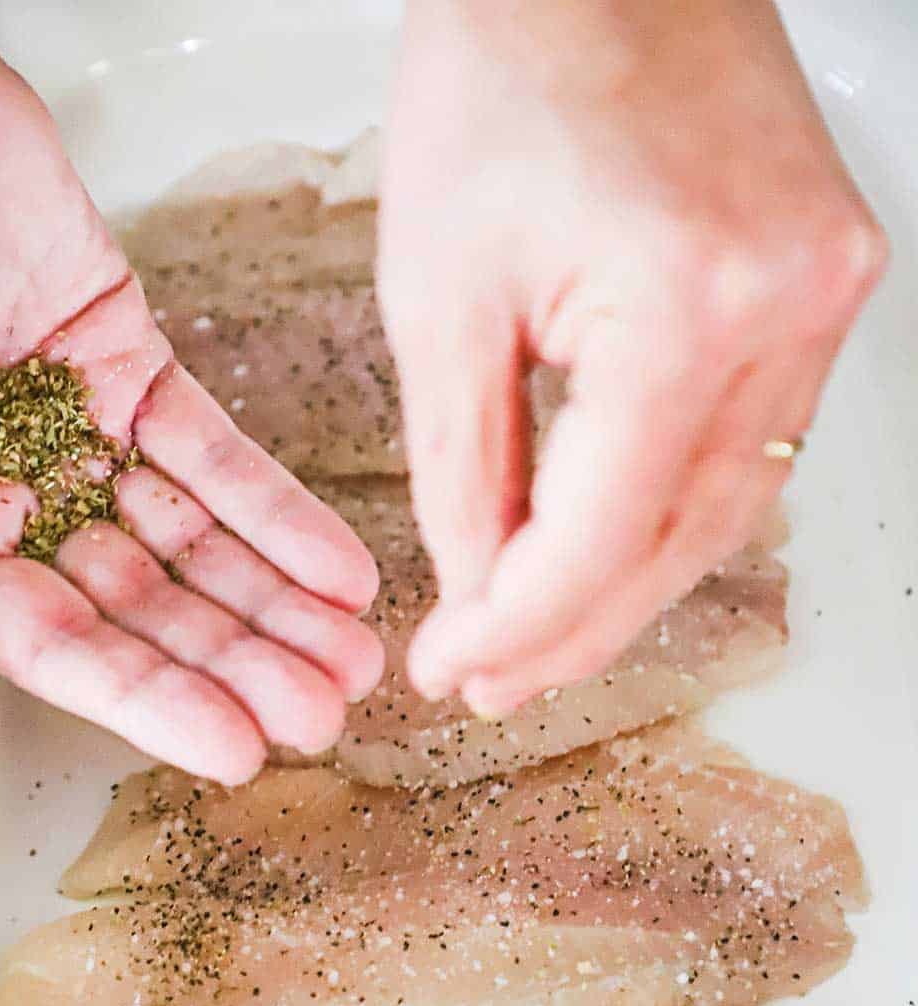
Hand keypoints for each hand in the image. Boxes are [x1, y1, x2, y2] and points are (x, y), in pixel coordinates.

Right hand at [0, 7, 381, 782]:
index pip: (61, 645)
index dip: (152, 702)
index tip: (238, 748)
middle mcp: (11, 496)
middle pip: (145, 607)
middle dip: (237, 663)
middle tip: (322, 711)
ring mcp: (74, 432)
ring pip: (192, 542)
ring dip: (275, 602)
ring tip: (351, 653)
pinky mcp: (128, 364)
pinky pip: (214, 453)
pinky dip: (276, 510)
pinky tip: (336, 566)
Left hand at [379, 0, 885, 715]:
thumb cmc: (506, 67)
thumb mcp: (440, 291)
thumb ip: (463, 468)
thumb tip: (481, 593)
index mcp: (686, 306)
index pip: (601, 536)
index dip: (521, 627)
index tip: (454, 671)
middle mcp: (788, 310)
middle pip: (678, 541)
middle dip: (575, 627)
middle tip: (493, 677)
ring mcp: (827, 298)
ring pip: (727, 508)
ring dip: (628, 583)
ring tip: (539, 632)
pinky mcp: (826, 286)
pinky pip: (752, 443)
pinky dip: (673, 509)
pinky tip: (610, 546)